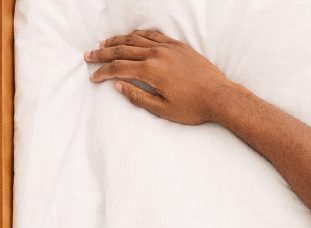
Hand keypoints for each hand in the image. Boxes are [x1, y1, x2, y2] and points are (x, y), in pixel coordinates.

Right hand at [84, 29, 236, 125]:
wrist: (221, 97)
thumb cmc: (194, 107)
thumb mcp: (163, 110)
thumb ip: (138, 97)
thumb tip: (118, 86)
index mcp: (151, 71)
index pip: (119, 68)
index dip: (103, 73)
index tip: (93, 77)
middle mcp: (157, 55)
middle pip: (123, 50)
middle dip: (103, 54)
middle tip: (89, 56)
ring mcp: (168, 48)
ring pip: (136, 39)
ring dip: (118, 41)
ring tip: (104, 43)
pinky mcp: (178, 46)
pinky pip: (153, 35)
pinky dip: (138, 35)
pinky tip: (131, 37)